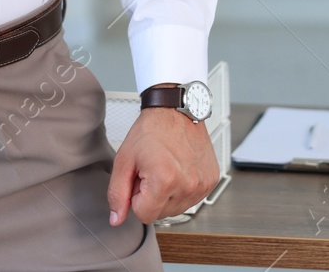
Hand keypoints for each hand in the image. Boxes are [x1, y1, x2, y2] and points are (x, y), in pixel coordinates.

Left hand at [106, 102, 220, 225]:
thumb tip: (117, 219)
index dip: (137, 198)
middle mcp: (188, 185)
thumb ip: (117, 193)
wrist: (175, 109)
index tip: (140, 179)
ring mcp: (203, 184)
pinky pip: (191, 198)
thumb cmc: (151, 130)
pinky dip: (182, 188)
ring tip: (165, 168)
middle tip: (152, 171)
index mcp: (165, 180)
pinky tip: (179, 168)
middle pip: (161, 214)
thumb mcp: (124, 160)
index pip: (144, 216)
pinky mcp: (211, 180)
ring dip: (167, 194)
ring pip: (177, 209)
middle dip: (152, 197)